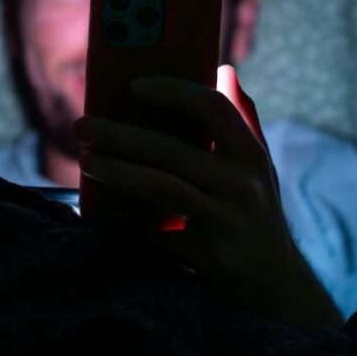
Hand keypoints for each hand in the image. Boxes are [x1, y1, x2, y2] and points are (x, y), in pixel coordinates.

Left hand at [74, 66, 340, 327]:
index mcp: (251, 154)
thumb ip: (243, 120)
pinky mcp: (211, 256)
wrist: (275, 285)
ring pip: (162, 187)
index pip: (214, 108)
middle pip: (173, 149)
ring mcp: (228, 221)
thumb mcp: (259, 168)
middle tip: (81, 126)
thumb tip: (225, 69)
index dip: (174, 92)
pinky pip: (157, 236)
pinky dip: (126, 225)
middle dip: (121, 135)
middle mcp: (243, 183)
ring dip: (118, 171)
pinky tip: (100, 214)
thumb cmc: (257, 216)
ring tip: (87, 161)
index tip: (135, 85)